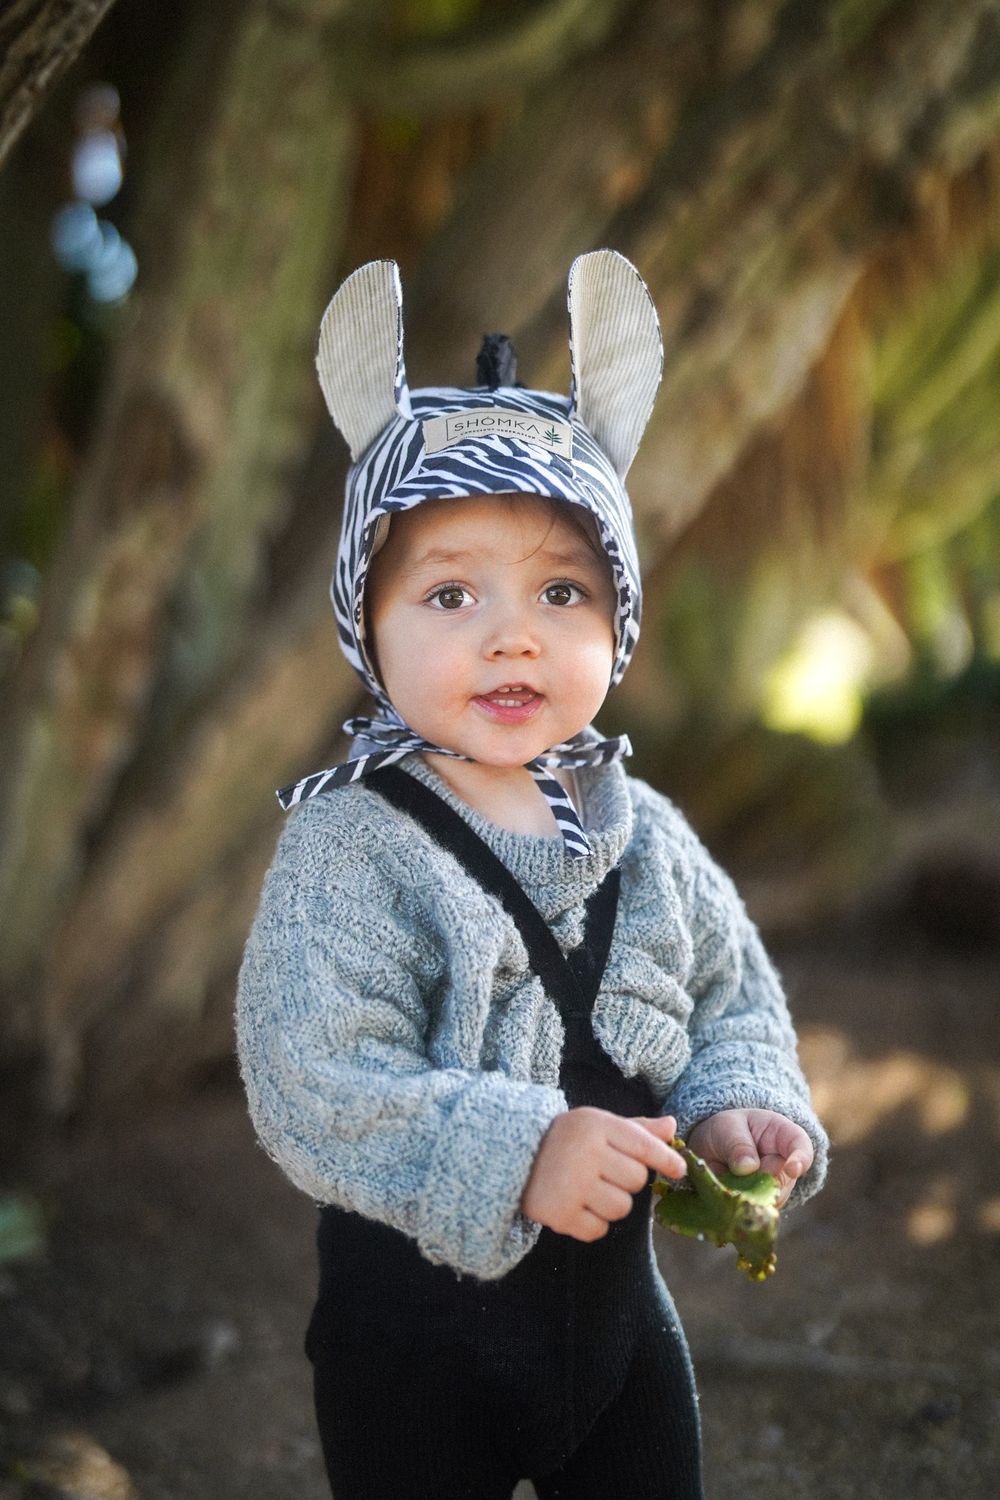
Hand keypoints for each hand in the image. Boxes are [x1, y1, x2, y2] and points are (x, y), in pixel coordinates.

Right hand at [521, 1108, 685, 1241]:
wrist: (514, 1156)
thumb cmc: (568, 1139)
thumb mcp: (599, 1124)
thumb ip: (636, 1129)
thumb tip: (671, 1128)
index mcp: (596, 1126)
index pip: (643, 1145)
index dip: (666, 1159)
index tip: (678, 1169)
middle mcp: (585, 1154)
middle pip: (637, 1180)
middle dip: (627, 1180)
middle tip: (604, 1172)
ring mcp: (572, 1186)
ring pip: (622, 1208)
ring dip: (611, 1204)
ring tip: (589, 1190)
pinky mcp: (560, 1214)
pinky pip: (599, 1230)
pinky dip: (593, 1224)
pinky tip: (577, 1206)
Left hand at [686, 1108, 812, 1207]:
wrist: (715, 1146)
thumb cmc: (727, 1130)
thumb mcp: (727, 1126)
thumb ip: (737, 1143)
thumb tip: (748, 1167)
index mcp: (783, 1135)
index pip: (801, 1146)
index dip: (801, 1159)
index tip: (792, 1170)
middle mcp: (786, 1164)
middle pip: (781, 1180)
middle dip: (756, 1178)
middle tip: (733, 1168)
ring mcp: (777, 1187)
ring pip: (769, 1199)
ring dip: (746, 1193)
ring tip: (727, 1177)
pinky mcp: (764, 1204)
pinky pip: (756, 1210)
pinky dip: (740, 1205)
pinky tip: (728, 1192)